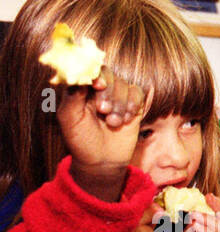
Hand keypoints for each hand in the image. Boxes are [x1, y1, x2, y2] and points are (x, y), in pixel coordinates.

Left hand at [56, 67, 150, 201]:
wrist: (100, 161)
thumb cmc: (81, 140)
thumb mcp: (70, 118)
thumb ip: (72, 95)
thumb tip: (80, 76)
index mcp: (82, 88)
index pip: (90, 69)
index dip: (96, 74)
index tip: (98, 85)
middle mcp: (100, 90)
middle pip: (109, 75)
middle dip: (109, 93)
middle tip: (103, 111)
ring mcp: (117, 97)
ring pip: (124, 86)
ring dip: (120, 105)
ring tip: (112, 123)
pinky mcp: (133, 107)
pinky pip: (138, 94)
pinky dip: (133, 105)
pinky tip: (126, 119)